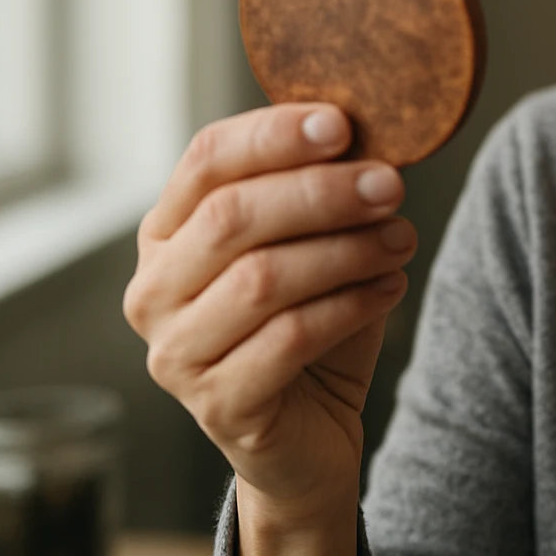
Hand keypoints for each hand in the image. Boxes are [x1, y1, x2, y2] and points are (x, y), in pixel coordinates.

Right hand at [122, 104, 415, 519]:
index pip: (207, 159)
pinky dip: (350, 305)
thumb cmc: (309, 321)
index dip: (274, 135)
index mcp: (168, 232)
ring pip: (262, 279)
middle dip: (321, 193)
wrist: (311, 432)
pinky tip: (390, 287)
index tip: (342, 124)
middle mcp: (154, 290)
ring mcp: (175, 352)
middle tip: (391, 185)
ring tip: (402, 239)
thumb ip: (321, 191)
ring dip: (345, 250)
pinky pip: (289, 339)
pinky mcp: (217, 404)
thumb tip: (363, 133)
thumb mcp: (313, 244)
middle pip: (232, 216)